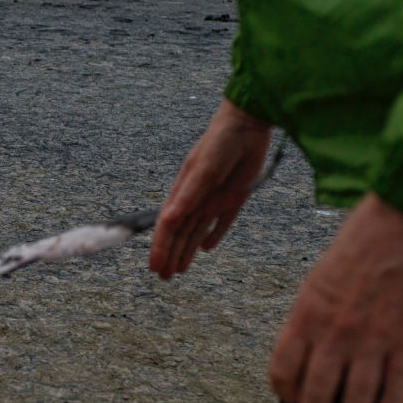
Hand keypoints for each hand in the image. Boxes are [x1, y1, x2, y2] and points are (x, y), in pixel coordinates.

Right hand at [149, 98, 273, 278]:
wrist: (247, 126)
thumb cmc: (220, 143)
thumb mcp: (204, 169)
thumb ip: (188, 195)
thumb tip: (168, 220)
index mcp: (183, 191)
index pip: (168, 226)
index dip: (160, 247)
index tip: (155, 267)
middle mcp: (195, 198)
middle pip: (180, 233)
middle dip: (170, 254)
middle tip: (163, 276)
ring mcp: (214, 199)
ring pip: (197, 231)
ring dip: (187, 250)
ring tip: (179, 270)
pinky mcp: (234, 197)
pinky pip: (221, 222)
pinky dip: (213, 235)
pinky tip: (206, 248)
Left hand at [268, 193, 402, 402]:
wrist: (402, 221)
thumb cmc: (356, 247)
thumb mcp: (317, 282)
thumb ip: (311, 318)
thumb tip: (307, 351)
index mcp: (304, 315)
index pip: (283, 368)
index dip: (285, 392)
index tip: (292, 402)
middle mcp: (333, 331)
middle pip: (317, 391)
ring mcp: (371, 336)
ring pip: (356, 395)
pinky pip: (397, 381)